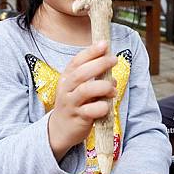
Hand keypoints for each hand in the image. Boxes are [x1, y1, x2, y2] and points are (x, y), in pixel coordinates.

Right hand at [48, 40, 116, 160]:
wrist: (60, 129)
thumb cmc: (75, 103)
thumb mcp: (79, 87)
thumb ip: (92, 75)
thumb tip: (110, 60)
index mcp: (67, 78)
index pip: (77, 61)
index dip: (90, 52)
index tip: (104, 44)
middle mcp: (66, 89)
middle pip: (81, 73)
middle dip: (99, 64)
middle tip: (114, 60)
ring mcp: (70, 103)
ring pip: (85, 90)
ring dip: (103, 86)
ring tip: (113, 88)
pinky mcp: (77, 118)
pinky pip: (90, 111)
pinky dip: (101, 107)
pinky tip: (106, 106)